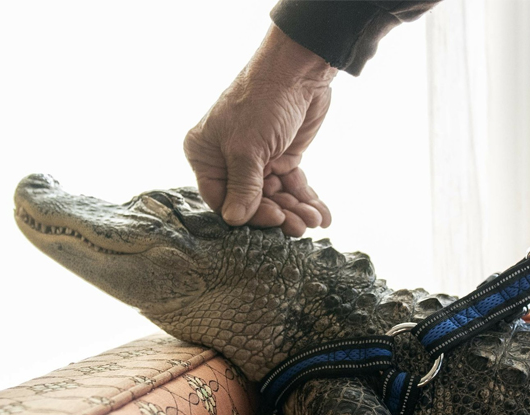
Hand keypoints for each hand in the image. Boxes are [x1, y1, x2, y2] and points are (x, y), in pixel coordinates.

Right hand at [185, 25, 336, 235]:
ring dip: (296, 210)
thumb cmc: (261, 102)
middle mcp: (228, 160)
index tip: (274, 218)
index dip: (247, 214)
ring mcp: (257, 160)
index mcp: (206, 155)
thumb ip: (243, 187)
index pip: (221, 199)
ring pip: (275, 197)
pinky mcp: (282, 158)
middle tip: (300, 226)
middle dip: (279, 214)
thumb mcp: (247, 148)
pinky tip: (323, 215)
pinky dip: (306, 200)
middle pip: (252, 202)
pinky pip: (292, 187)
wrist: (298, 72)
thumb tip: (233, 219)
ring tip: (316, 220)